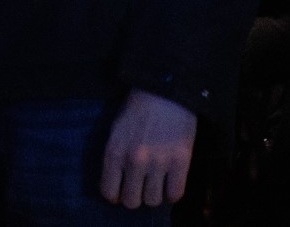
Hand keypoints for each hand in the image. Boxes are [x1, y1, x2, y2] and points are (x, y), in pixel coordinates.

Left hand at [99, 88, 197, 208]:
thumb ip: (116, 155)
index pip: (109, 192)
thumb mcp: (117, 129)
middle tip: (141, 186)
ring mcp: (158, 162)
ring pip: (153, 201)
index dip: (116, 194)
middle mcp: (134, 160)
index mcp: (114, 151)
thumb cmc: (139, 106)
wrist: (167, 87)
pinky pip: (175, 194)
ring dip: (154, 194)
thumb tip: (118, 182)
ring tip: (157, 182)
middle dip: (135, 196)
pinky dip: (172, 193)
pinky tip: (171, 181)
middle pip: (131, 201)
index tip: (122, 189)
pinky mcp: (181, 161)